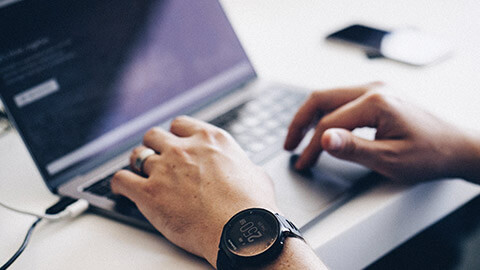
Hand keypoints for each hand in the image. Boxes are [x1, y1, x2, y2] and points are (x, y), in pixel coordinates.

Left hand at [111, 116, 277, 266]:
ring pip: (137, 156)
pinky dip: (119, 184)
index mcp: (210, 140)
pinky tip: (122, 189)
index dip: (175, 135)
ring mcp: (165, 169)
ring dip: (138, 164)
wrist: (242, 231)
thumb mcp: (256, 174)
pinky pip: (121, 180)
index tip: (174, 143)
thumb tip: (243, 169)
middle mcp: (184, 149)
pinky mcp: (149, 193)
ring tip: (139, 174)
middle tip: (156, 159)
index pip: (180, 124)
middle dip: (154, 146)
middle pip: (154, 135)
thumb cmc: (253, 207)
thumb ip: (241, 165)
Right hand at [285, 83, 479, 182]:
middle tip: (289, 145)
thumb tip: (323, 139)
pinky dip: (326, 114)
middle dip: (300, 122)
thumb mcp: (390, 159)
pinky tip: (322, 129)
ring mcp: (376, 89)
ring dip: (311, 116)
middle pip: (321, 98)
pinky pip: (342, 100)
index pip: (329, 123)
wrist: (457, 147)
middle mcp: (374, 88)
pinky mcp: (378, 95)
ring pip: (329, 97)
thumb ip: (353, 148)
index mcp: (376, 102)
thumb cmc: (430, 155)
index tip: (303, 164)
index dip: (312, 146)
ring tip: (300, 138)